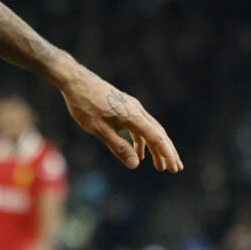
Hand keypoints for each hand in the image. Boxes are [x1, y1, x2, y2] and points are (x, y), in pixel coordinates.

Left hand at [59, 67, 182, 171]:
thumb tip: (135, 165)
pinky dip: (141, 140)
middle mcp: (136, 109)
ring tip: (159, 165)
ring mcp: (131, 106)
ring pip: (149, 129)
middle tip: (175, 169)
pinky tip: (138, 153)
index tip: (173, 169)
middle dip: (167, 152)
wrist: (75, 80)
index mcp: (132, 115)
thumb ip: (118, 146)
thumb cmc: (84, 104)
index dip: (166, 154)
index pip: (156, 137)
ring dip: (155, 147)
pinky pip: (139, 125)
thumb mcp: (98, 129)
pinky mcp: (124, 106)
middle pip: (158, 133)